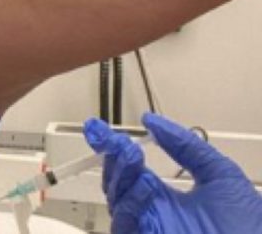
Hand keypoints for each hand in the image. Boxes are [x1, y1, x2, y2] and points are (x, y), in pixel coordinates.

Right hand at [84, 113, 261, 233]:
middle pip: (115, 181)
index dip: (110, 147)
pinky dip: (131, 202)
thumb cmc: (248, 228)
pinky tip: (145, 185)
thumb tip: (154, 122)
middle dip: (111, 156)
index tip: (97, 127)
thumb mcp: (220, 176)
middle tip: (115, 139)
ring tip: (132, 153)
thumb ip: (187, 146)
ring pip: (115, 199)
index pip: (129, 168)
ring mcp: (145, 227)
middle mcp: (150, 211)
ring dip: (121, 173)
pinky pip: (124, 223)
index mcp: (163, 195)